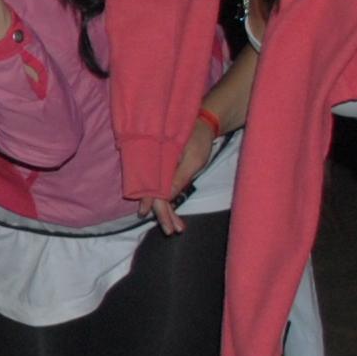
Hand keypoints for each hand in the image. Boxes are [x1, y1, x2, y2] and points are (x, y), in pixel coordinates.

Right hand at [136, 116, 226, 232]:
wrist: (203, 124)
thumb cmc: (200, 139)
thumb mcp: (195, 159)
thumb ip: (180, 177)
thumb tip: (167, 197)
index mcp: (158, 160)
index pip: (153, 188)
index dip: (157, 206)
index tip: (163, 221)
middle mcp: (155, 165)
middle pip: (154, 194)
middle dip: (163, 214)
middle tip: (172, 231)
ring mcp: (159, 168)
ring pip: (158, 192)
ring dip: (167, 210)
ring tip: (177, 227)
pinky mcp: (164, 170)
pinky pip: (162, 187)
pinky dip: (168, 200)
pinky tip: (172, 212)